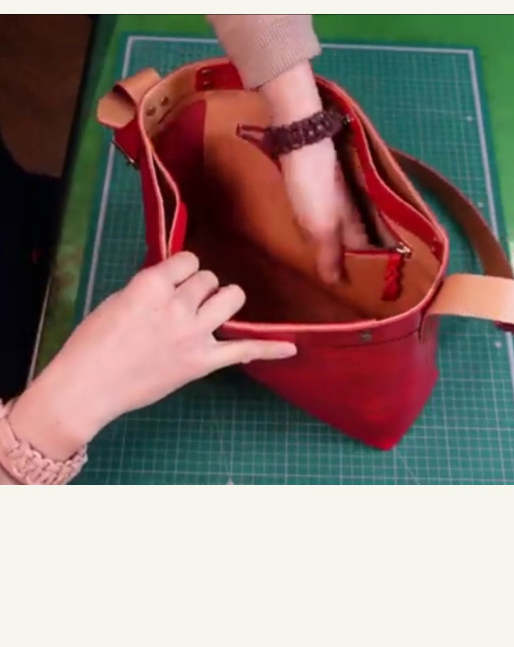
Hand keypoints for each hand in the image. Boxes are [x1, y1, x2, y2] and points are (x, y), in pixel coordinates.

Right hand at [9, 253, 295, 459]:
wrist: (88, 386)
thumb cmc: (93, 341)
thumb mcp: (119, 299)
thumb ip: (153, 286)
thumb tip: (179, 277)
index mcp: (152, 285)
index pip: (188, 260)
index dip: (181, 271)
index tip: (171, 283)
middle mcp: (178, 305)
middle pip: (210, 278)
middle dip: (198, 288)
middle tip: (179, 307)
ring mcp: (194, 334)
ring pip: (230, 297)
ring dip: (221, 300)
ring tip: (208, 312)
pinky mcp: (203, 362)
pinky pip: (244, 350)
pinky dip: (269, 348)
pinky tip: (292, 348)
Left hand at [261, 62, 367, 282]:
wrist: (301, 134)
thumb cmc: (312, 182)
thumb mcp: (319, 222)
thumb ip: (328, 251)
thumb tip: (335, 280)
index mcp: (356, 217)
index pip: (368, 250)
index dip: (367, 269)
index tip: (362, 288)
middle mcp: (353, 205)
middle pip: (358, 236)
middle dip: (355, 255)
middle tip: (346, 275)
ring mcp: (338, 190)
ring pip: (344, 222)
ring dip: (340, 239)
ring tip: (331, 256)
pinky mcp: (323, 180)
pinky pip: (330, 209)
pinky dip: (327, 223)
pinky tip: (316, 226)